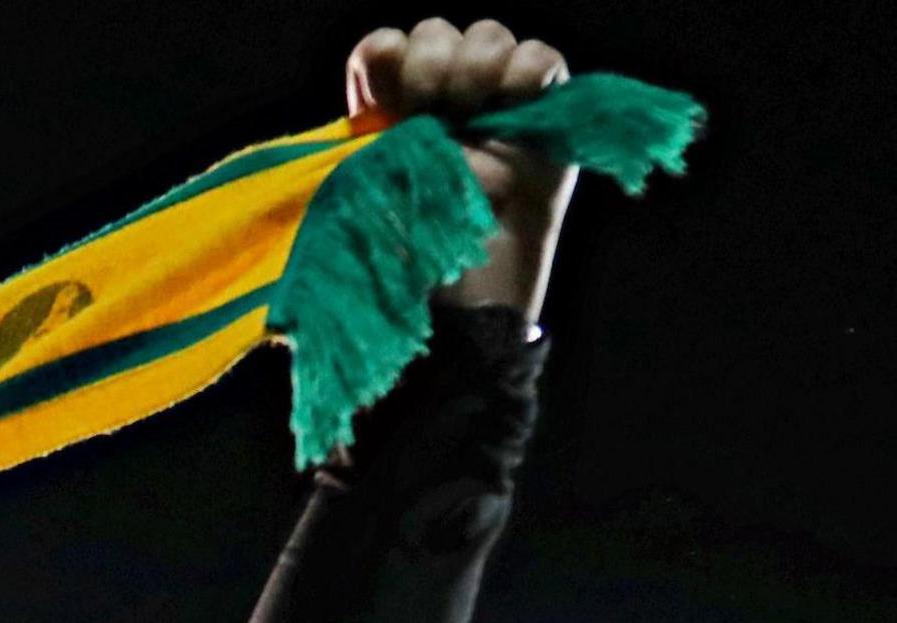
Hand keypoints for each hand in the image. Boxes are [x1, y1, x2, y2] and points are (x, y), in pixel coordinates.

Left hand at [347, 18, 575, 321]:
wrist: (468, 291)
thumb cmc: (411, 250)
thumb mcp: (373, 189)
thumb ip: (377, 130)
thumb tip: (392, 65)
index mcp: (391, 113)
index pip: (382, 52)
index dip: (383, 60)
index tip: (385, 102)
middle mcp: (442, 99)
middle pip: (435, 33)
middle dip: (429, 65)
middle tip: (432, 112)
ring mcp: (496, 101)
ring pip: (486, 36)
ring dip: (474, 68)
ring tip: (472, 117)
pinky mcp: (548, 110)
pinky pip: (539, 57)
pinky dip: (524, 74)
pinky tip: (510, 109)